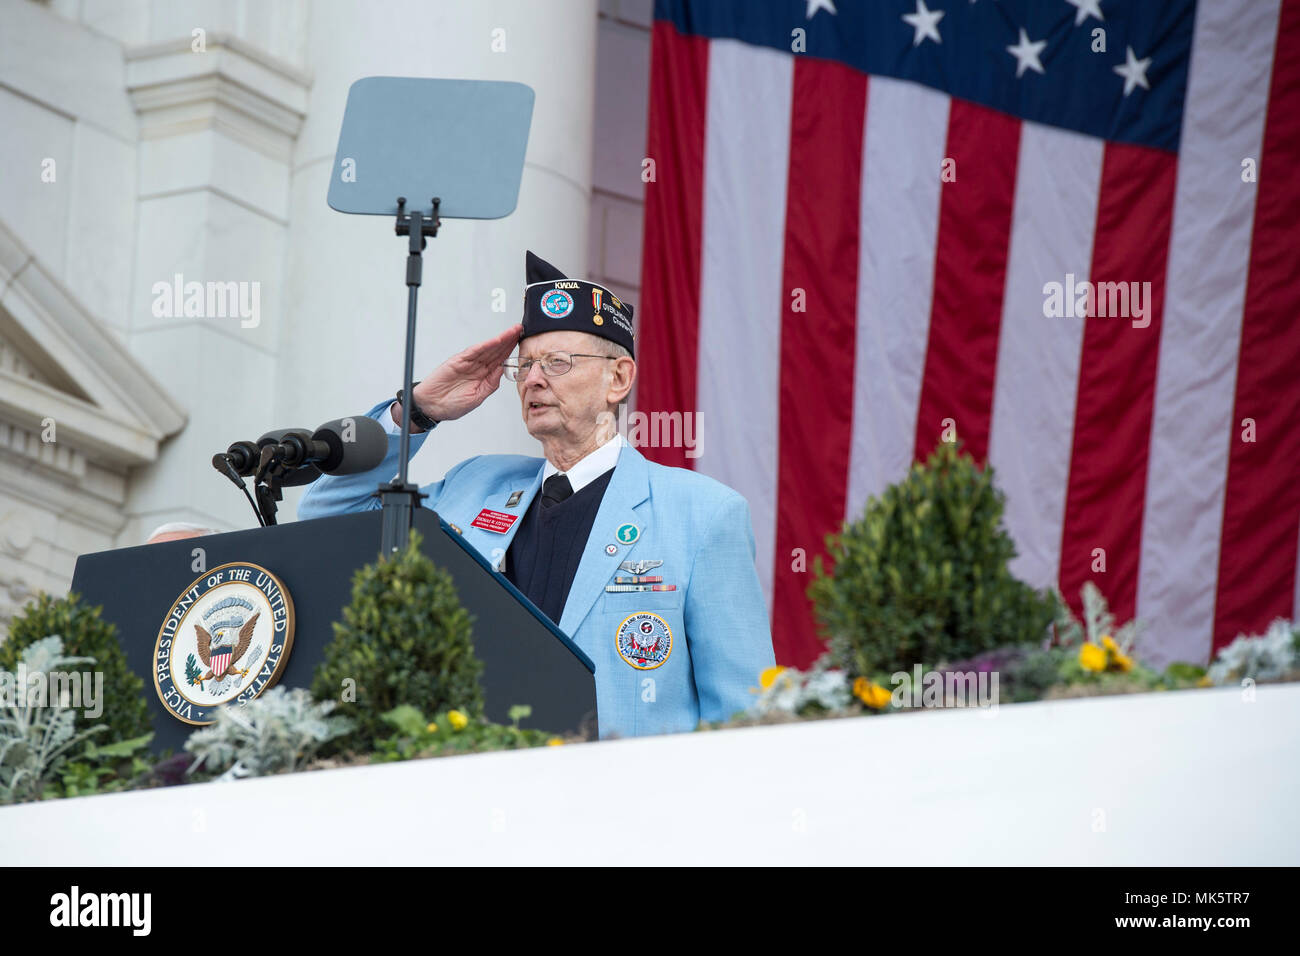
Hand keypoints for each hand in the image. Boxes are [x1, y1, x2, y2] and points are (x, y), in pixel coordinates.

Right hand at [392, 324, 521, 426]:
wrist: (431, 406)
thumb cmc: (451, 404)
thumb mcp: (477, 397)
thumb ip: (490, 384)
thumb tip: (503, 370)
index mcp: (483, 376)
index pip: (500, 360)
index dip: (511, 351)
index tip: (521, 343)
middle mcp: (477, 367)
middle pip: (496, 351)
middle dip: (509, 340)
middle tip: (520, 329)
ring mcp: (468, 363)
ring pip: (488, 348)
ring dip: (500, 339)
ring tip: (512, 331)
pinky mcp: (458, 361)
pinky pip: (474, 351)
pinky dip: (485, 345)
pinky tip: (496, 340)